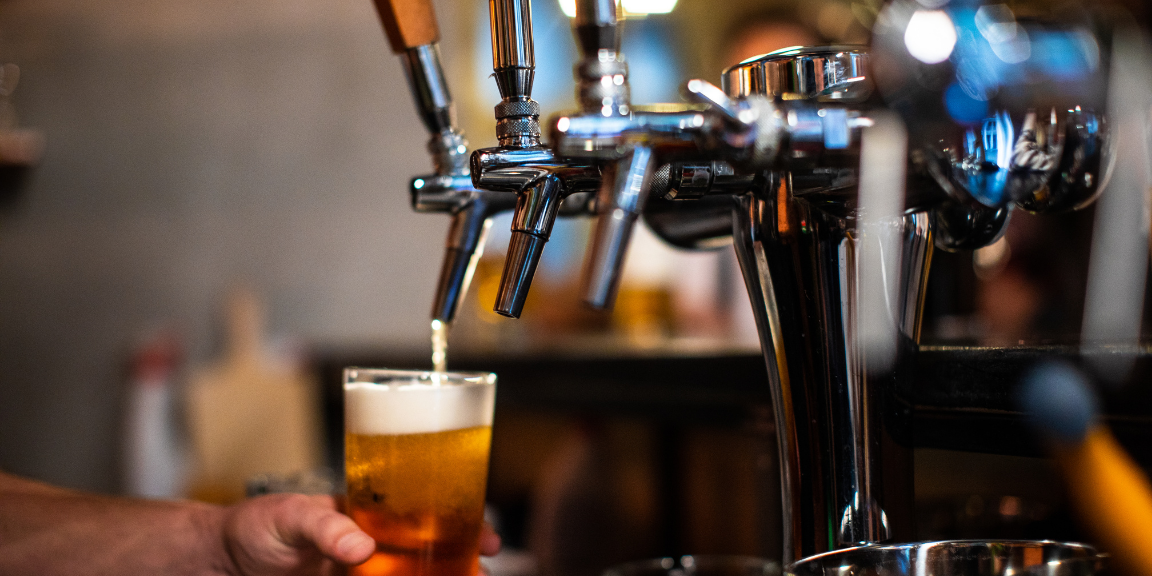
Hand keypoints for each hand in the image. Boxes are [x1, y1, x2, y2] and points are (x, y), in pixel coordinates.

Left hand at [217, 493, 501, 575]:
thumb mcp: (287, 516)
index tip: (489, 541)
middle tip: (480, 574)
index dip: (465, 526)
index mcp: (371, 515)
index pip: (428, 515)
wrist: (217, 564)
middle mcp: (375, 549)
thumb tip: (360, 545)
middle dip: (462, 565)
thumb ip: (323, 526)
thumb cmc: (254, 527)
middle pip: (432, 556)